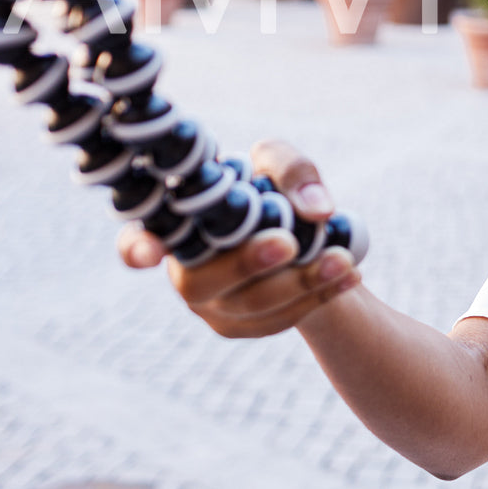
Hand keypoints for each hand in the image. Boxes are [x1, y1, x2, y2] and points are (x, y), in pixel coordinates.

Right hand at [117, 138, 361, 336]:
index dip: (138, 248)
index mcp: (177, 226)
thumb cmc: (271, 187)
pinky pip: (279, 320)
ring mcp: (211, 306)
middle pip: (201, 282)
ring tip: (343, 259)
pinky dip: (319, 297)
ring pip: (249, 305)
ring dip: (300, 283)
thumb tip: (317, 209)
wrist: (300, 232)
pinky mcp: (244, 325)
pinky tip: (350, 274)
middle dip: (246, 264)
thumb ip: (292, 171)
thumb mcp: (278, 162)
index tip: (148, 254)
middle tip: (289, 243)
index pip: (138, 242)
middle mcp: (184, 270)